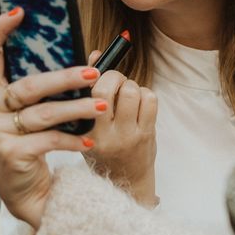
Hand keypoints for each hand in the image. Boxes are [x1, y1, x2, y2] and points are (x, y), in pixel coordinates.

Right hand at [0, 8, 106, 229]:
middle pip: (29, 86)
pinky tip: (89, 140)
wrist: (28, 195)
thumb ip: (50, 90)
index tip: (19, 12)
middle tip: (95, 74)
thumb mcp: (38, 115)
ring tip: (102, 107)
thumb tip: (93, 60)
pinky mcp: (8, 153)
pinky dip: (72, 139)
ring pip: (44, 113)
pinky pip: (48, 140)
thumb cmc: (35, 146)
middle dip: (66, 78)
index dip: (0, 32)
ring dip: (78, 109)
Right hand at [85, 64, 157, 206]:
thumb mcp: (87, 124)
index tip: (96, 74)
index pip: (89, 93)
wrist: (125, 181)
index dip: (96, 76)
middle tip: (115, 82)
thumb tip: (96, 54)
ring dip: (131, 86)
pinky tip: (139, 104)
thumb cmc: (103, 148)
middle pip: (111, 86)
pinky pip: (150, 100)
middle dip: (115, 76)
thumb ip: (89, 90)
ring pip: (132, 90)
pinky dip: (146, 95)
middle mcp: (105, 135)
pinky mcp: (146, 134)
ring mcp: (127, 135)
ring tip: (127, 96)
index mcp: (84, 131)